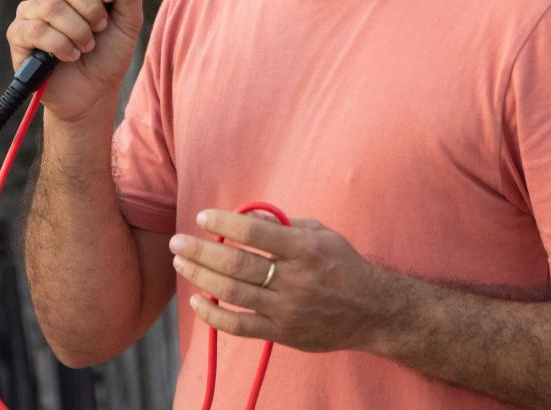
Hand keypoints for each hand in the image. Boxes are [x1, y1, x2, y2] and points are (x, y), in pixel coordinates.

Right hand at [5, 0, 143, 123]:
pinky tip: (70, 56)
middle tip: (100, 29)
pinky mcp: (18, 35)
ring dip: (78, 30)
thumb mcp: (129, 22)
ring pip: (51, 6)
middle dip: (91, 9)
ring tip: (87, 46)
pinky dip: (61, 45)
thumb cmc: (108, 53)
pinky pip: (36, 30)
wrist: (92, 92)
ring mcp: (30, 11)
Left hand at [170, 210, 398, 353]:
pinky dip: (214, 315)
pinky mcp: (282, 333)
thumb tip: (248, 218)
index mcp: (305, 249)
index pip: (256, 232)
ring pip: (233, 293)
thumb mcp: (321, 234)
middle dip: (201, 252)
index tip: (203, 217)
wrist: (371, 311)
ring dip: (201, 277)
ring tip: (181, 264)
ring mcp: (286, 309)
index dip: (225, 223)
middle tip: (178, 243)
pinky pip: (239, 326)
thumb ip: (285, 226)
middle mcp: (294, 279)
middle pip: (236, 264)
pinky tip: (197, 301)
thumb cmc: (343, 264)